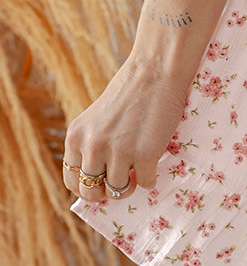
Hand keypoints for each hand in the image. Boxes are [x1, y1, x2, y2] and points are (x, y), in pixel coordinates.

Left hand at [62, 55, 190, 203]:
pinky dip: (150, 177)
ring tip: (138, 171)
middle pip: (92, 191)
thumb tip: (98, 180)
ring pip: (119, 190)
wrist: (156, 71)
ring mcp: (119, 152)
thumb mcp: (97, 119)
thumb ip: (91, 144)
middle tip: (120, 183)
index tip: (100, 186)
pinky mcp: (145, 155)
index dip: (86, 188)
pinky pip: (146, 182)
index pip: (72, 180)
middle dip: (106, 193)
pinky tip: (153, 162)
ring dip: (131, 185)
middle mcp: (93, 146)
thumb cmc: (130, 92)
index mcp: (75, 136)